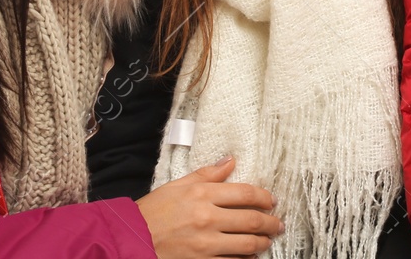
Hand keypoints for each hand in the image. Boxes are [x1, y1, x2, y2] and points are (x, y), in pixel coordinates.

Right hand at [136, 156, 282, 257]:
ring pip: (247, 244)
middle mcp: (207, 219)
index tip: (272, 201)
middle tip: (277, 223)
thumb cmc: (153, 211)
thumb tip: (230, 162)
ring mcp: (205, 244)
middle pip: (252, 220)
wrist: (132, 240)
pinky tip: (250, 256)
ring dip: (263, 242)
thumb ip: (207, 174)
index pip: (245, 193)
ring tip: (267, 240)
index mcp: (202, 195)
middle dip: (271, 222)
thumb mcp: (177, 186)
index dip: (264, 197)